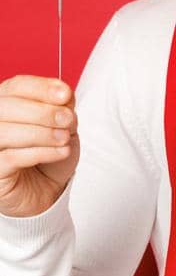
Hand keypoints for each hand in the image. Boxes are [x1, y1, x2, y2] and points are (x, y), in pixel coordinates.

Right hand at [0, 75, 79, 217]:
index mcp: (7, 105)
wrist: (46, 189)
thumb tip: (64, 94)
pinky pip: (12, 157)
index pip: (16, 86)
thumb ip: (61, 107)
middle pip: (7, 106)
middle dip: (43, 112)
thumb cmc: (49, 154)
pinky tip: (61, 152)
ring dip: (43, 133)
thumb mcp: (62, 126)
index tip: (65, 94)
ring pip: (6, 132)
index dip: (41, 87)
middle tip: (68, 120)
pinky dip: (41, 152)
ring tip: (64, 139)